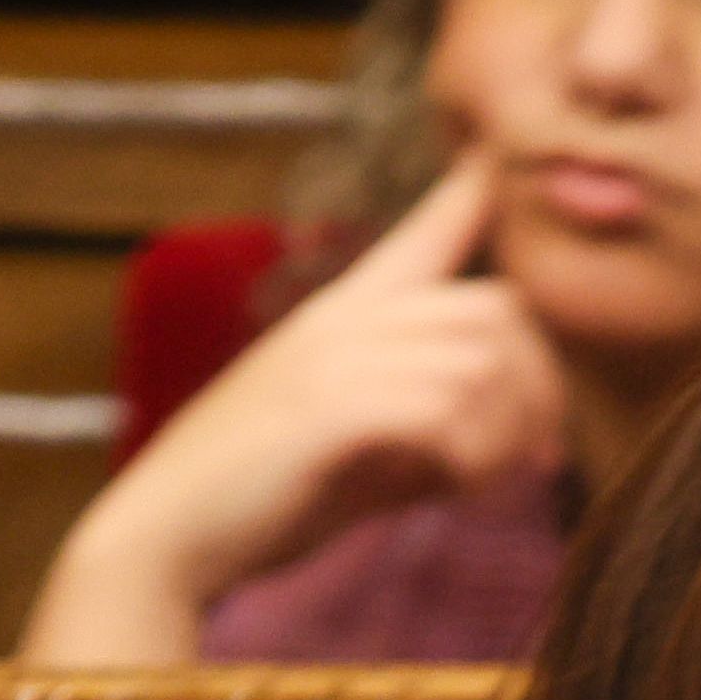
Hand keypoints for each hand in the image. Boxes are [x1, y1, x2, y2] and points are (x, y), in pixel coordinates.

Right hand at [17, 144, 567, 658]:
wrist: (164, 539)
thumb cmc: (256, 501)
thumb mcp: (351, 457)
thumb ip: (420, 437)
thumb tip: (503, 448)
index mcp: (341, 320)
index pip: (422, 238)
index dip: (468, 194)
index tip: (493, 161)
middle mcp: (341, 324)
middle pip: (493, 310)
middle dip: (536, 386)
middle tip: (536, 456)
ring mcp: (331, 361)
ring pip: (479, 362)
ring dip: (506, 432)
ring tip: (484, 486)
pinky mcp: (326, 411)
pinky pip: (441, 413)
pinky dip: (468, 459)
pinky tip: (451, 496)